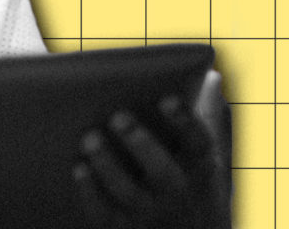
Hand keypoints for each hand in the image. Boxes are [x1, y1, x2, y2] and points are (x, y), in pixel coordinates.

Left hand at [73, 88, 230, 227]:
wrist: (174, 228)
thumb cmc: (179, 173)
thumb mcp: (195, 151)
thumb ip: (202, 113)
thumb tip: (209, 75)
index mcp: (198, 166)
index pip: (199, 143)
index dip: (184, 121)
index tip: (166, 98)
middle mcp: (177, 192)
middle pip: (163, 171)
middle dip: (141, 144)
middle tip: (118, 116)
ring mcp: (150, 213)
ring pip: (130, 193)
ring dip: (108, 165)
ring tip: (90, 137)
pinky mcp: (122, 227)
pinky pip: (104, 213)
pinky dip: (91, 193)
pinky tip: (78, 167)